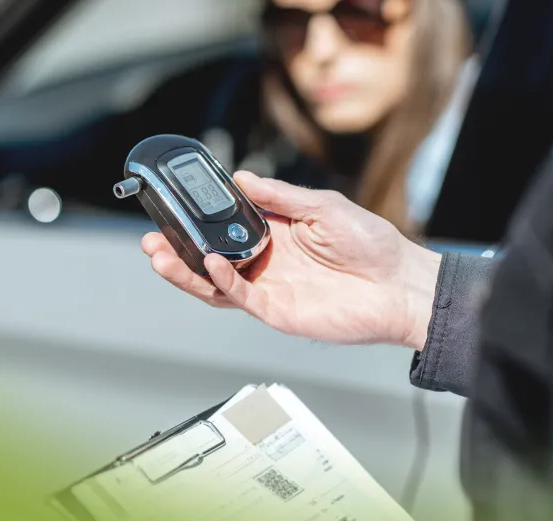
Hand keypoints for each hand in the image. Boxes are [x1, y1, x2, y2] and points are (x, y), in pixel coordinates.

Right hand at [141, 171, 441, 349]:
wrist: (399, 285)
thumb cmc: (371, 244)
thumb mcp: (323, 206)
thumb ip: (280, 196)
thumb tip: (240, 177)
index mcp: (273, 233)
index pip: (224, 227)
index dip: (197, 220)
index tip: (173, 206)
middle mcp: (264, 261)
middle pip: (208, 258)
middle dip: (177, 250)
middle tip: (152, 238)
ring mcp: (268, 287)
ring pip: (214, 283)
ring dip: (186, 270)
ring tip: (161, 255)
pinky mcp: (276, 310)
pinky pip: (240, 297)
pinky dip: (221, 282)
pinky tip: (210, 264)